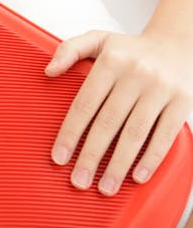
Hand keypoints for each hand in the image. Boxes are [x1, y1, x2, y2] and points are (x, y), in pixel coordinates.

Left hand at [46, 29, 192, 195]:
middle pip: (108, 122)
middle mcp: (136, 74)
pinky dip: (151, 158)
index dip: (70, 133)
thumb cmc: (131, 49)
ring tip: (106, 187)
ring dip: (119, 164)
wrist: (176, 43)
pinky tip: (137, 176)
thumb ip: (69, 50)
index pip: (85, 103)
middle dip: (91, 155)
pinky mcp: (182, 101)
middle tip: (79, 181)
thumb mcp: (98, 39)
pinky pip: (165, 135)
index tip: (59, 158)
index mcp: (111, 61)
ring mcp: (160, 89)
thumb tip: (48, 71)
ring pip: (135, 133)